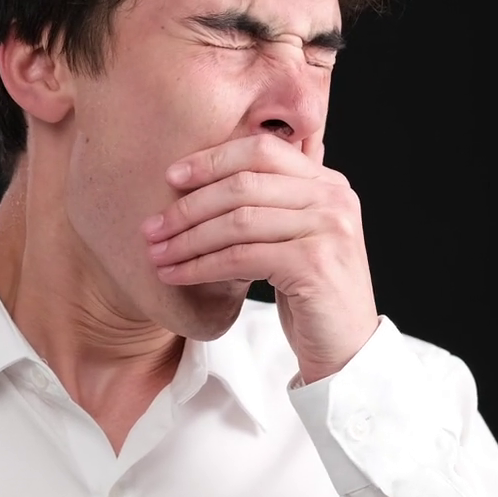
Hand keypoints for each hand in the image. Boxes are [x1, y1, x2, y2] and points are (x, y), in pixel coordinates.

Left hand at [141, 133, 380, 384]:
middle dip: (189, 206)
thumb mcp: (292, 236)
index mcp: (327, 182)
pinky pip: (241, 257)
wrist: (345, 347)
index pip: (261, 150)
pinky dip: (202, 265)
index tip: (171, 176)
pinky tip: (177, 274)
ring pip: (238, 221)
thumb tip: (196, 179)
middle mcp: (333, 197)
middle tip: (152, 226)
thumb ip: (267, 203)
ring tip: (158, 253)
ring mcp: (327, 229)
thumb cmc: (310, 291)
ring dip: (188, 239)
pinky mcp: (314, 264)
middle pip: (244, 184)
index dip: (211, 159)